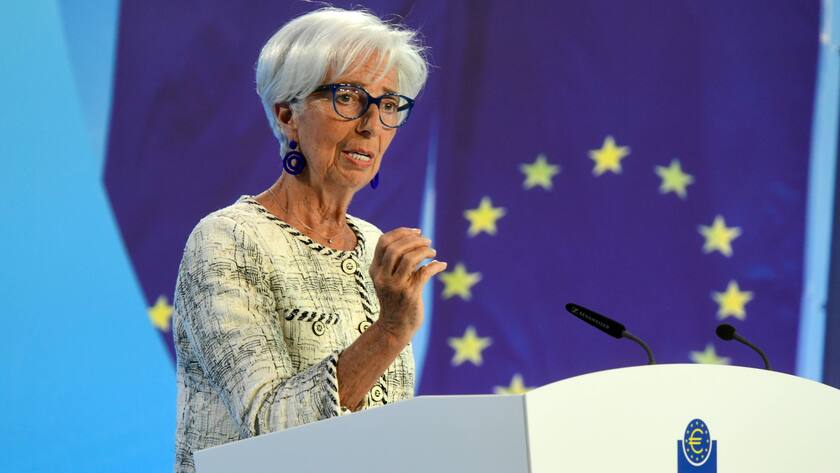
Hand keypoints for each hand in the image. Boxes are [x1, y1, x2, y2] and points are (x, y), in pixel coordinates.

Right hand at [369, 227, 446, 343]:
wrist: (394, 328)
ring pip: (409, 258)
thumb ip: (397, 262)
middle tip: (428, 242)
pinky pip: (425, 272)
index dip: (401, 232)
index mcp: (375, 270)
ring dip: (425, 251)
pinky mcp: (410, 295)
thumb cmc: (395, 300)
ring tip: (433, 252)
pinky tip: (441, 265)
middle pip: (396, 248)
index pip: (384, 242)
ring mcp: (395, 286)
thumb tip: (417, 240)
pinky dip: (436, 266)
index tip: (417, 232)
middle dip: (415, 241)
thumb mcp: (388, 279)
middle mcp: (382, 277)